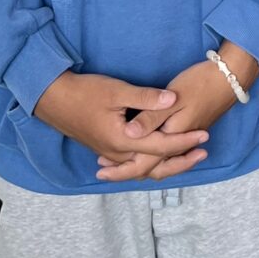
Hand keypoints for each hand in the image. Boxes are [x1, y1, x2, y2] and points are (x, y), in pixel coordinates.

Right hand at [34, 71, 209, 179]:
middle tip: (203, 153)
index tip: (205, 134)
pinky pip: (132, 163)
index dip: (185, 141)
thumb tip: (173, 99)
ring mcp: (109, 153)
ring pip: (142, 167)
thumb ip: (147, 98)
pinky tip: (157, 155)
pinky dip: (149, 161)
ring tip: (186, 155)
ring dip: (165, 162)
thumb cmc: (85, 92)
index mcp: (122, 141)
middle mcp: (117, 153)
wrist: (53, 99)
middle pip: (154, 165)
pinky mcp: (105, 148)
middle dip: (180, 160)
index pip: (161, 146)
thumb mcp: (117, 91)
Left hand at [95, 42, 258, 182]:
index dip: (120, 168)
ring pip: (160, 161)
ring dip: (139, 164)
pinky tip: (143, 147)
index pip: (143, 162)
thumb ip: (150, 117)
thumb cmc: (200, 83)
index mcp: (171, 136)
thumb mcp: (173, 97)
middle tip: (102, 173)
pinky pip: (167, 152)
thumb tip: (129, 135)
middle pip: (151, 167)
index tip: (100, 170)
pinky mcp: (190, 129)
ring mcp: (186, 137)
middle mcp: (178, 142)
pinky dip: (152, 155)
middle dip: (127, 172)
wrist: (229, 77)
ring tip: (117, 163)